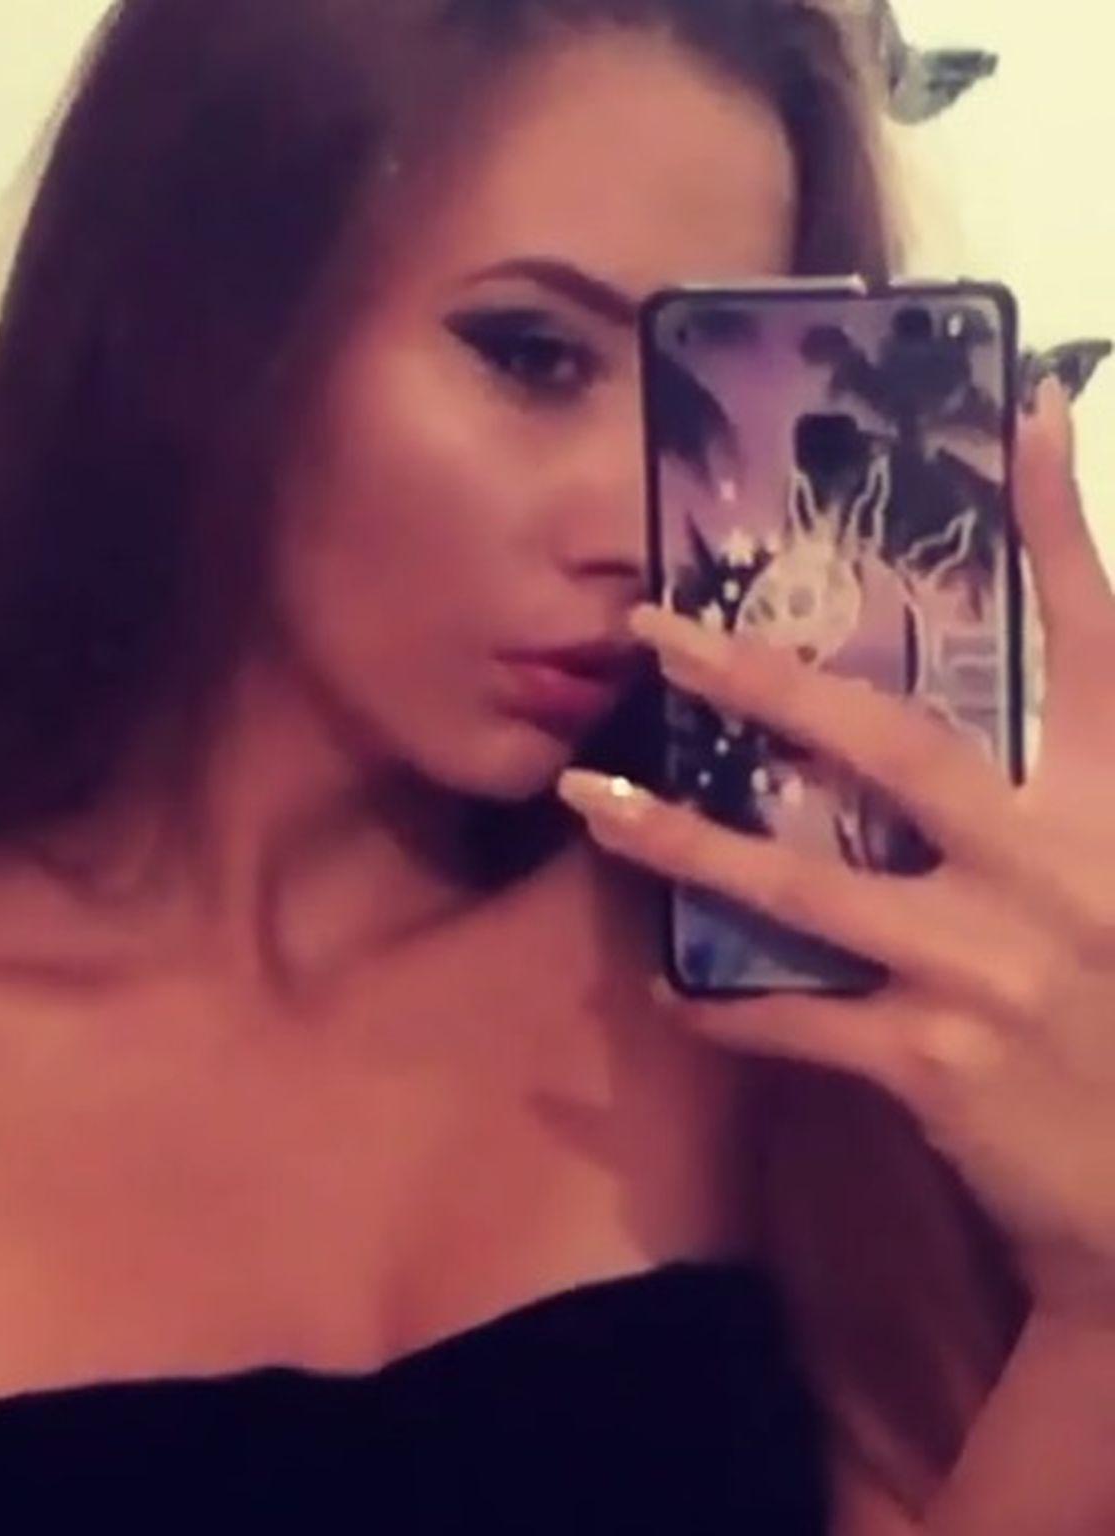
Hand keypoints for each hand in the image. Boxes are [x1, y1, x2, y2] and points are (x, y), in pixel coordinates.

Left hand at [559, 379, 1114, 1328]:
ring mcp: (987, 966)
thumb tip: (960, 749)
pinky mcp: (936, 1061)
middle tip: (657, 631)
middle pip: (888, 744)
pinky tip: (667, 987)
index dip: (1060, 525)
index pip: (1095, 640)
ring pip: (799, 884)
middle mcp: (1053, 866)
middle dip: (762, 682)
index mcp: (1113, 808)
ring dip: (679, 840)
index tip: (1021, 414)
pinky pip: (794, 1019)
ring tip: (587, 802)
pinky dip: (726, 1006)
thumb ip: (1065, 799)